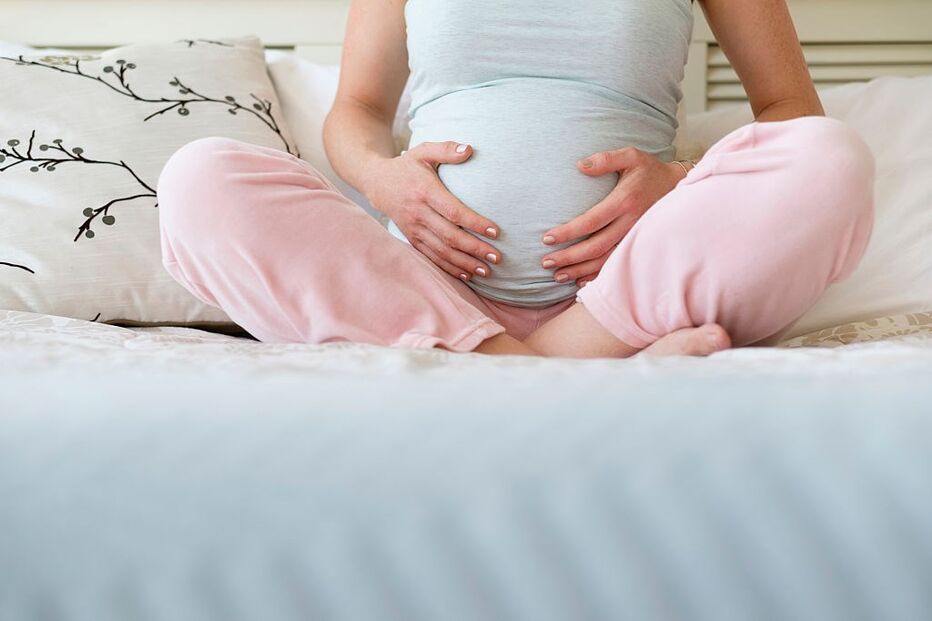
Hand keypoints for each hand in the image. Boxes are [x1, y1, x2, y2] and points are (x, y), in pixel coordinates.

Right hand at [365, 141, 499, 280]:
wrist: (376, 182)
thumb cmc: (406, 166)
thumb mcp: (423, 151)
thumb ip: (446, 149)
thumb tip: (469, 149)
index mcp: (425, 192)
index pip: (453, 212)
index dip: (475, 223)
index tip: (495, 232)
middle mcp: (418, 213)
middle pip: (450, 236)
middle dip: (475, 249)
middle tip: (498, 257)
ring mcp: (413, 228)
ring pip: (441, 251)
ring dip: (465, 263)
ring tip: (487, 271)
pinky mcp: (411, 238)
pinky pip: (431, 257)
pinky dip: (449, 267)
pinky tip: (467, 274)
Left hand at [540, 147, 687, 285]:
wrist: (678, 186)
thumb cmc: (648, 170)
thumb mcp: (630, 156)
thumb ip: (606, 159)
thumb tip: (579, 165)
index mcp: (625, 201)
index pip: (591, 221)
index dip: (569, 232)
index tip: (547, 238)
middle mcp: (632, 222)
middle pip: (596, 247)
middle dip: (569, 257)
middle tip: (546, 262)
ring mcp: (636, 237)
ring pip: (606, 261)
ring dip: (580, 271)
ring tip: (557, 276)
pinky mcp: (639, 245)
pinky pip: (618, 265)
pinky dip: (598, 276)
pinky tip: (580, 282)